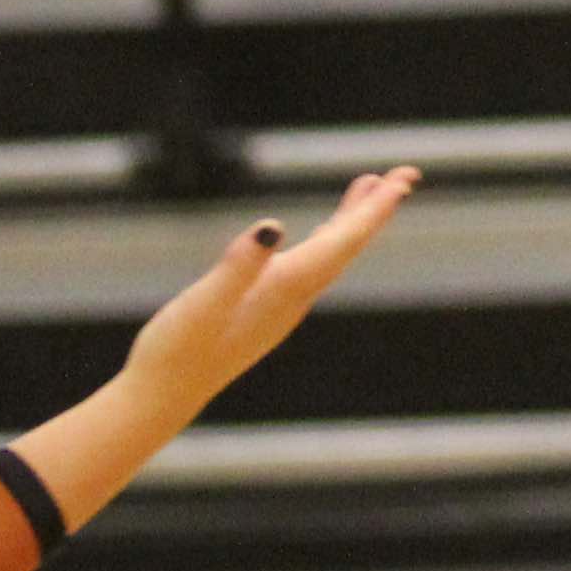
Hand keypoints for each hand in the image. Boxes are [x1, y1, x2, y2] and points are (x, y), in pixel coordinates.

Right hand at [119, 171, 416, 423]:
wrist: (161, 398)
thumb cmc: (176, 352)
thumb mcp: (202, 304)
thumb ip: (237, 266)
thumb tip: (272, 226)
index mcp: (285, 289)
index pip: (342, 242)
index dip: (374, 209)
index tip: (404, 180)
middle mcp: (293, 297)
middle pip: (347, 245)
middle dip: (377, 208)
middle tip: (409, 172)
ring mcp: (281, 305)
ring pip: (331, 254)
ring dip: (354, 219)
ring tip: (371, 186)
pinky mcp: (265, 310)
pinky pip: (310, 265)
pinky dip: (325, 240)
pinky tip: (323, 234)